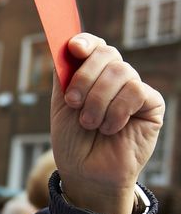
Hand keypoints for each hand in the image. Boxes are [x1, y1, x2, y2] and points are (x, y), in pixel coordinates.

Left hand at [50, 33, 163, 213]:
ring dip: (98, 100)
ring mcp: (133, 89)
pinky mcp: (151, 105)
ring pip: (121, 72)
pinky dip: (117, 110)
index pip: (94, 45)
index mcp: (91, 74)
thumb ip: (63, 75)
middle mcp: (113, 78)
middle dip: (85, 77)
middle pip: (107, 53)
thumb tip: (65, 44)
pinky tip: (110, 128)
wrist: (86, 171)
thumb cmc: (72, 140)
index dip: (85, 41)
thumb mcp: (60, 105)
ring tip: (90, 124)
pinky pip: (136, 91)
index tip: (73, 48)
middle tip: (73, 102)